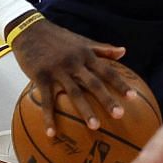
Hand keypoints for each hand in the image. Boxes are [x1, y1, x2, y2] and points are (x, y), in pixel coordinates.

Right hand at [9, 18, 132, 135]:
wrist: (28, 29)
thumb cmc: (57, 37)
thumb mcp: (81, 41)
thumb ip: (102, 48)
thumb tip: (124, 51)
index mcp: (85, 54)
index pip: (106, 71)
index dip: (120, 84)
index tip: (133, 97)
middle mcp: (74, 62)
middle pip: (94, 83)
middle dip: (107, 99)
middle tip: (120, 115)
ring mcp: (58, 70)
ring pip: (74, 93)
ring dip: (85, 111)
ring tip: (95, 127)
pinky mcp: (41, 76)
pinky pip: (46, 100)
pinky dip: (49, 117)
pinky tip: (52, 133)